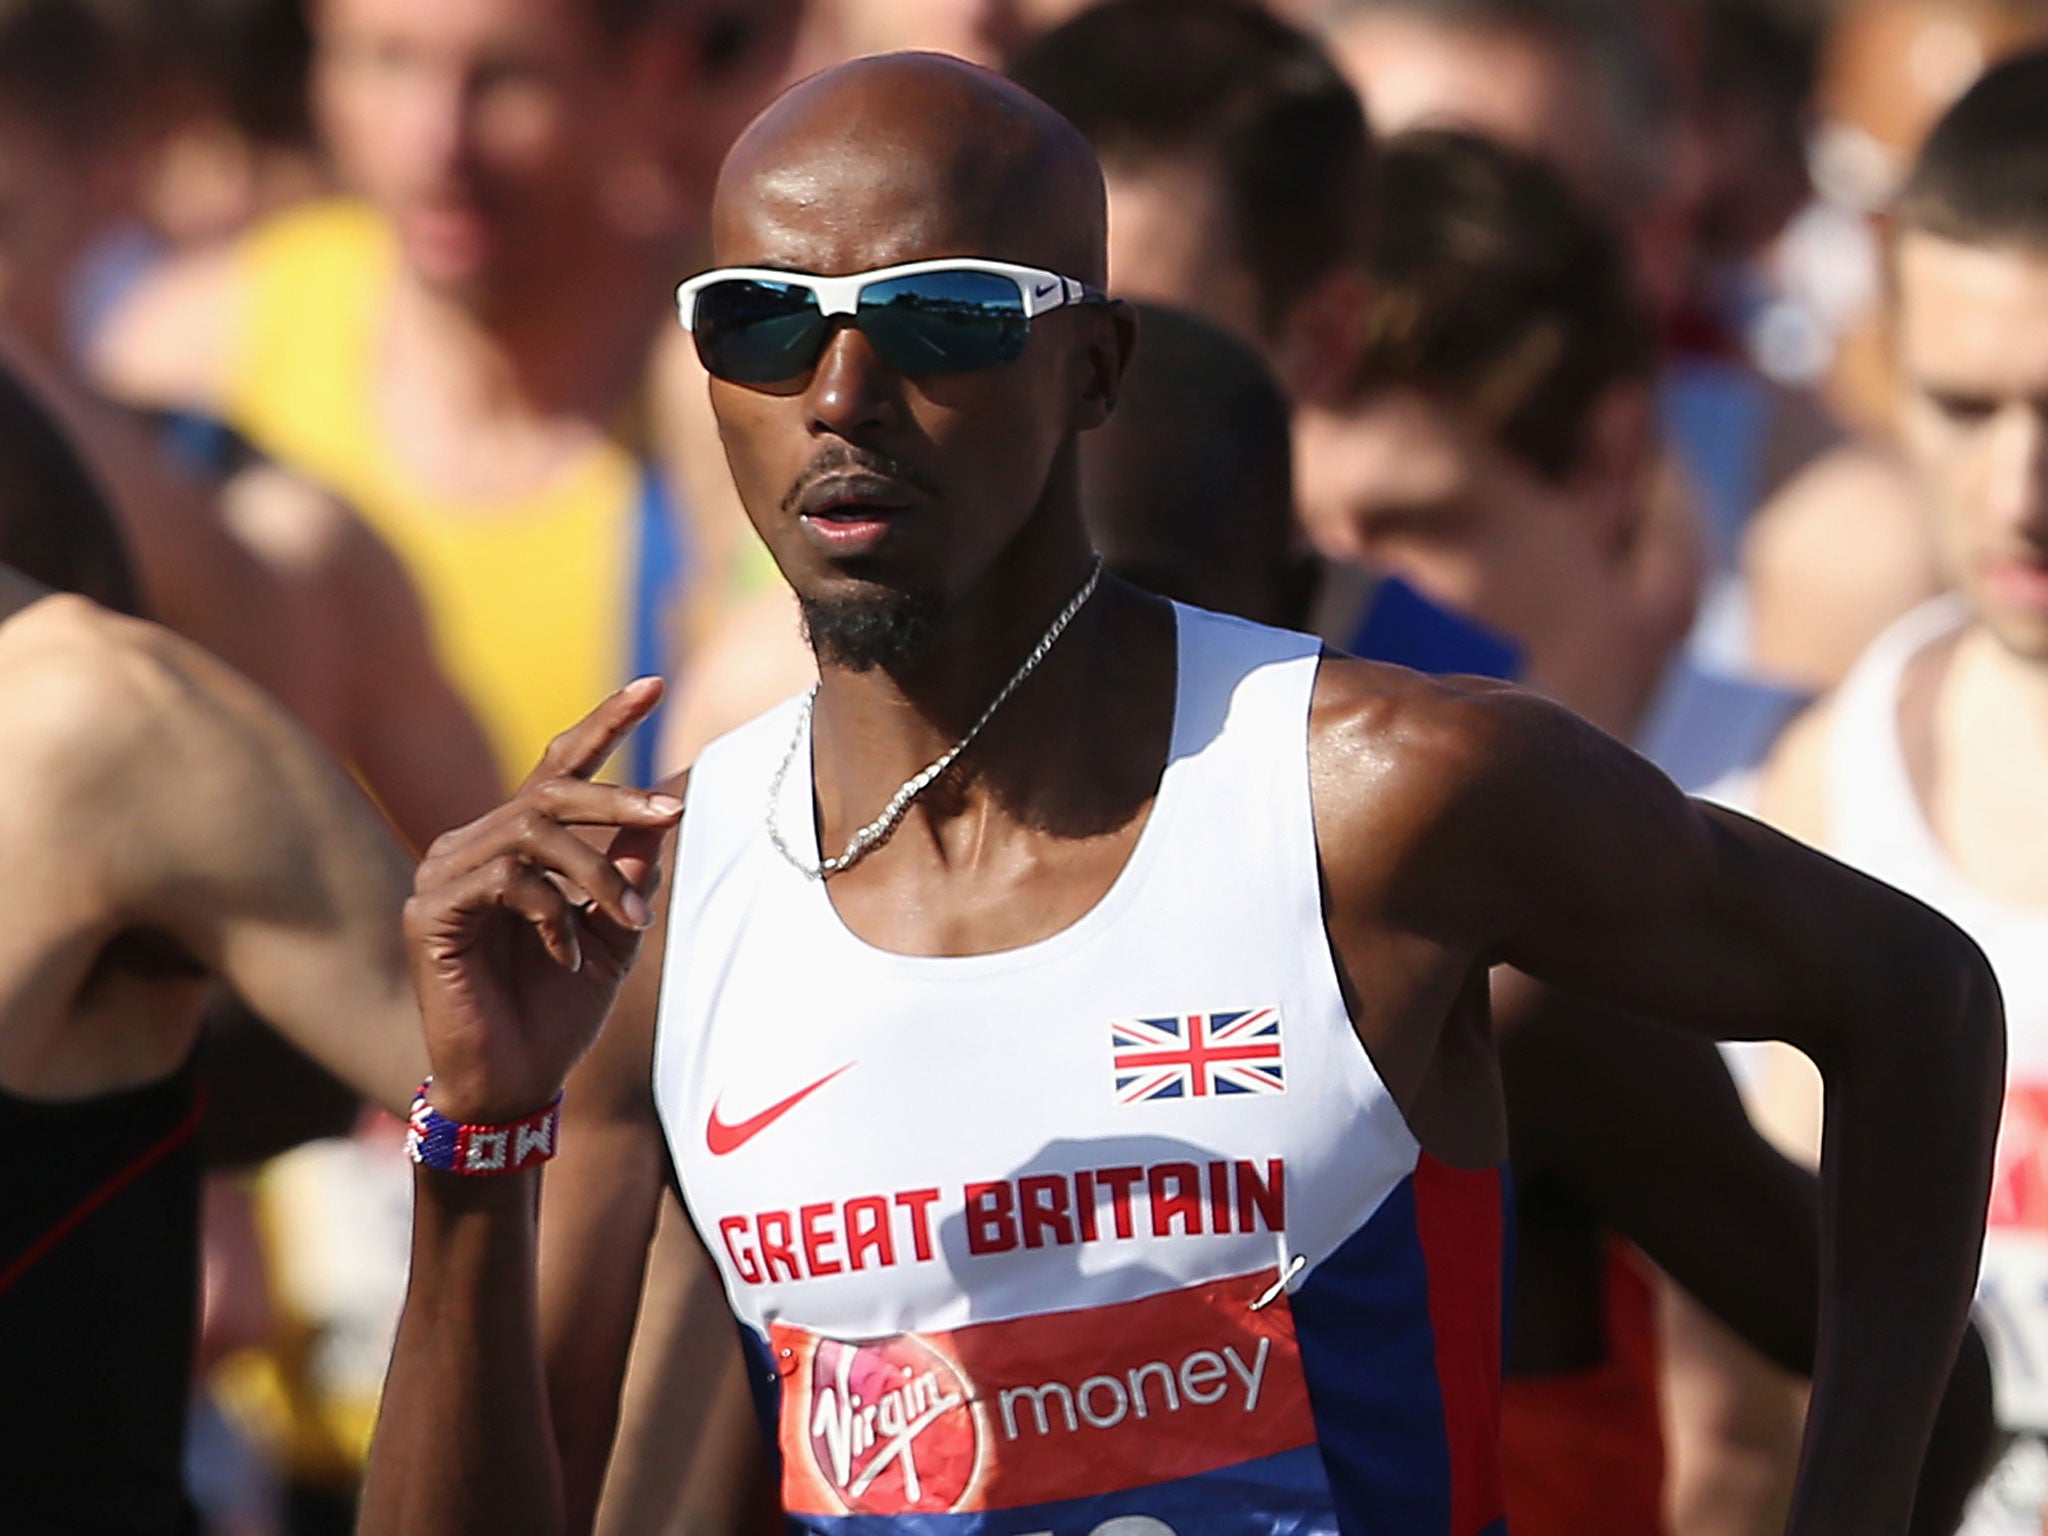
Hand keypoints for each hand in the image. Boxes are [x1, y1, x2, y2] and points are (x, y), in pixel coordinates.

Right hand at [403, 679, 683, 1124]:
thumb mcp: (614, 931)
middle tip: (672, 817)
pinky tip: (565, 956)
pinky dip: (550, 912)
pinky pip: (504, 878)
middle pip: (549, 789)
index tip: (652, 684)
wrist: (515, 1083)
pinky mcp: (429, 911)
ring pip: (533, 830)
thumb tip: (665, 811)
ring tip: (628, 920)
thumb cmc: (559, 1010)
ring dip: (596, 873)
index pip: (557, 767)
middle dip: (618, 800)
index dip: (603, 723)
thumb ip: (629, 870)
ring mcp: (442, 873)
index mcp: (514, 845)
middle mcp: (471, 846)